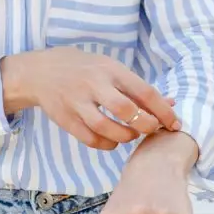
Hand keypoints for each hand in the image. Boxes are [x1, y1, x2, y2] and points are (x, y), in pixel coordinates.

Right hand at [0, 48, 179, 149]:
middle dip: (146, 125)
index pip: (144, 92)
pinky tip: (113, 141)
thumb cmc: (84, 70)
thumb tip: (170, 104)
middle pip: (126, 110)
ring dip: (126, 137)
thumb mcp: (110, 69)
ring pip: (107, 128)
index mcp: (110, 69)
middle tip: (151, 130)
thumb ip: (138, 88)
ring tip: (131, 136)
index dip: (163, 111)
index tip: (174, 124)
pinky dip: (107, 144)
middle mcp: (94, 84)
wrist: (39, 72)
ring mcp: (77, 102)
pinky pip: (91, 139)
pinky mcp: (66, 119)